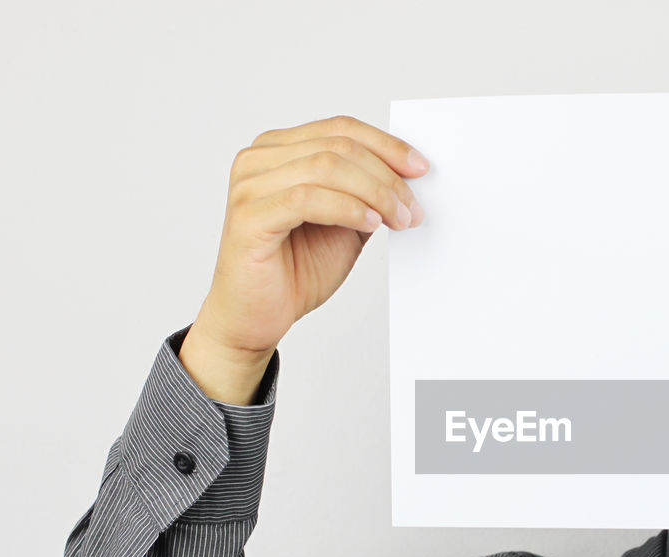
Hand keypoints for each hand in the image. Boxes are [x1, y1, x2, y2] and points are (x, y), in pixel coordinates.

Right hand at [191, 114, 428, 359]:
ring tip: (399, 219)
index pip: (340, 129)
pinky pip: (307, 199)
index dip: (386, 145)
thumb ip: (366, 195)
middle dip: (386, 176)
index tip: (420, 168)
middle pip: (337, 146)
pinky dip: (347, 208)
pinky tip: (371, 223)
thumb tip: (407, 177)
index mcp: (279, 150)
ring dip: (374, 193)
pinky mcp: (248, 216)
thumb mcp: (346, 224)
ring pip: (326, 167)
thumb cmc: (296, 270)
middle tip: (413, 207)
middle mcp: (259, 160)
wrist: (259, 317)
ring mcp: (249, 185)